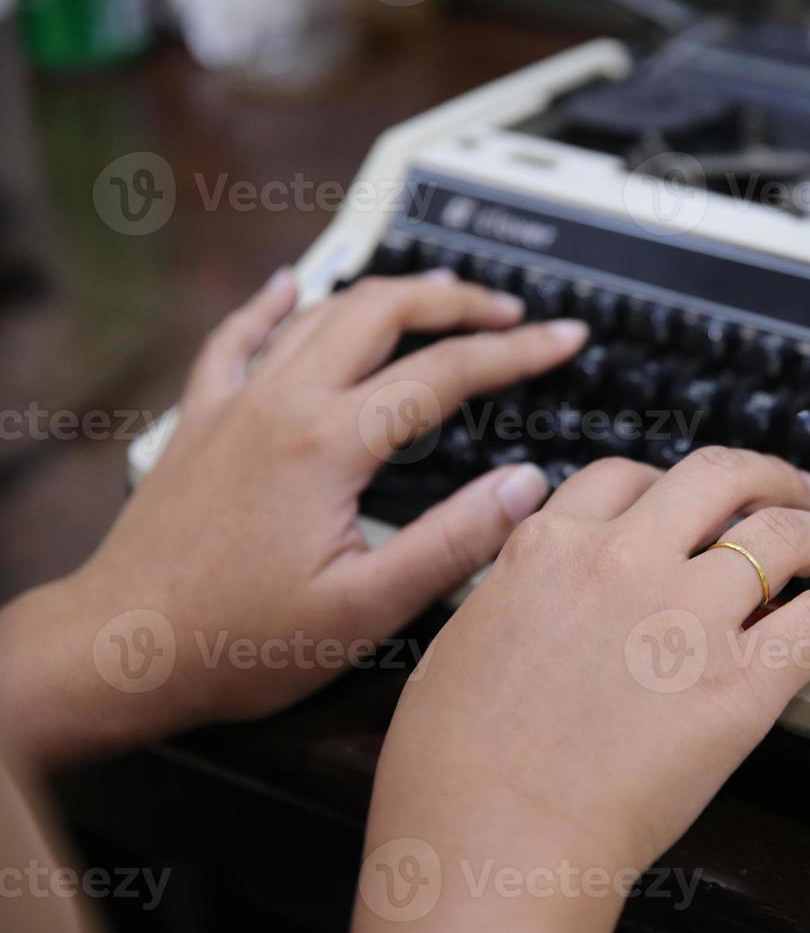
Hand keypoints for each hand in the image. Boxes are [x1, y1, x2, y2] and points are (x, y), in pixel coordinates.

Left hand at [0, 268, 588, 768]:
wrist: (122, 649)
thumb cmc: (239, 641)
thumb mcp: (367, 608)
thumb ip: (455, 542)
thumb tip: (526, 486)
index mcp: (330, 443)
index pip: (447, 372)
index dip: (518, 352)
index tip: (565, 339)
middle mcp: (282, 404)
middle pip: (383, 312)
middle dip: (457, 300)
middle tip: (511, 312)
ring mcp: (236, 404)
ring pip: (321, 313)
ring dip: (387, 294)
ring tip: (440, 292)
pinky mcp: (201, 421)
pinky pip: (236, 337)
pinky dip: (271, 303)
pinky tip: (289, 284)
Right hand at [356, 449, 809, 932]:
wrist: (493, 844)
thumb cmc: (454, 774)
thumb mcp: (462, 648)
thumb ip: (514, 599)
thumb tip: (536, 590)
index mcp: (549, 549)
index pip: (624, 478)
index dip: (669, 482)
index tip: (691, 497)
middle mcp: (623, 560)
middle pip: (716, 477)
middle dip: (764, 475)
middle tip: (791, 489)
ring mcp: (688, 614)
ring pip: (782, 534)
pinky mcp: (742, 678)